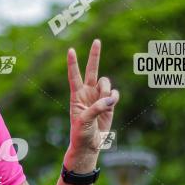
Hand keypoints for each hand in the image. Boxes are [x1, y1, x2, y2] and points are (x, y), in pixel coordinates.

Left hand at [66, 39, 119, 154]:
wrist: (89, 144)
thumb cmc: (80, 133)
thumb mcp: (84, 121)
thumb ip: (96, 108)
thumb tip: (111, 99)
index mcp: (76, 95)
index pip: (74, 75)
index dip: (73, 63)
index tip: (70, 50)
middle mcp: (87, 92)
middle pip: (92, 69)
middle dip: (95, 55)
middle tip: (96, 40)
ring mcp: (99, 96)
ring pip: (106, 83)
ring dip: (107, 91)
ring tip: (103, 105)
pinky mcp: (109, 103)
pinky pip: (114, 94)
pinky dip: (114, 98)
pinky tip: (110, 106)